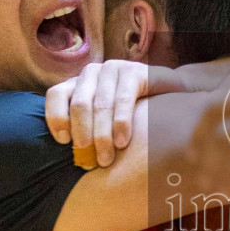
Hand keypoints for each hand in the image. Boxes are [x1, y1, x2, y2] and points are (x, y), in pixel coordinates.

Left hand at [45, 60, 188, 168]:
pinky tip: (122, 142)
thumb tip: (70, 156)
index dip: (56, 118)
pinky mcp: (134, 71)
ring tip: (106, 159)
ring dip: (102, 136)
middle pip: (79, 104)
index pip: (56, 95)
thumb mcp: (104, 121)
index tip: (64, 142)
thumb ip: (86, 131)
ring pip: (100, 105)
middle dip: (83, 135)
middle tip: (88, 161)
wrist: (172, 96)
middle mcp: (92, 73)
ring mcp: (113, 69)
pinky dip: (121, 123)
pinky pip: (123, 99)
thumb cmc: (132, 115)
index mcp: (78, 84)